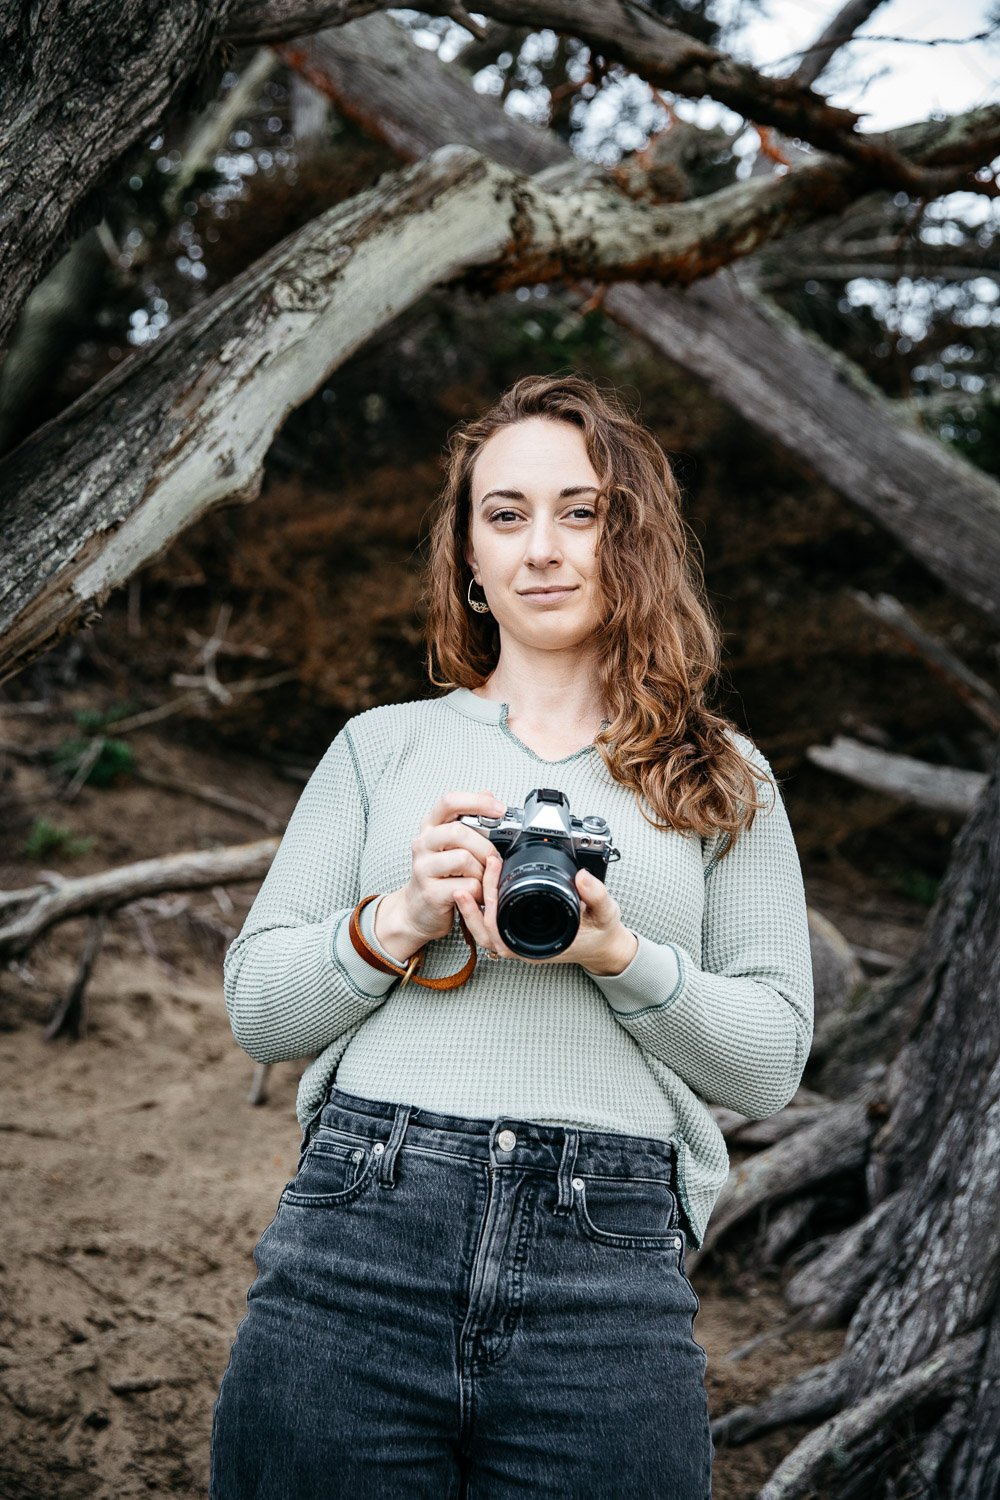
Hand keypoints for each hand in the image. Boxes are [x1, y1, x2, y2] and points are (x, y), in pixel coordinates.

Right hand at [385, 789, 505, 951]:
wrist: (418, 910)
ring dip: (482, 871)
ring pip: (463, 859)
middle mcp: (422, 843)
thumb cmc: (440, 875)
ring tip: (482, 878)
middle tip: (493, 858)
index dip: (477, 802)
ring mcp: (423, 868)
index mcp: (430, 826)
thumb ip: (469, 820)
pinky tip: (475, 893)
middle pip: (458, 831)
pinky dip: (478, 891)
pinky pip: (466, 886)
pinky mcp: (430, 892)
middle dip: (484, 845)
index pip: (449, 801)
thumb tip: (489, 795)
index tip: (500, 810)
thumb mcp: (451, 844)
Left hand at [455, 858, 638, 973]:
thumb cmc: (602, 933)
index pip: (503, 929)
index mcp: (541, 946)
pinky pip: (492, 931)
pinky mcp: (520, 937)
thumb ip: (596, 894)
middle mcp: (526, 947)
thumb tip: (582, 877)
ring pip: (484, 935)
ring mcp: (521, 944)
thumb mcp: (606, 912)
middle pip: (485, 934)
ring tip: (464, 886)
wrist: (605, 948)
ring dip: (471, 913)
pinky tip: (479, 894)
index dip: (491, 901)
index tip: (493, 871)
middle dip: (475, 903)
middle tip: (478, 871)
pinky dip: (481, 915)